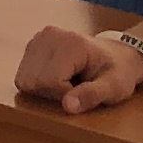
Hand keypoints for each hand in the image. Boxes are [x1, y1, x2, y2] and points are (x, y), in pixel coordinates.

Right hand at [16, 23, 142, 112]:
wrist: (118, 54)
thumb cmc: (118, 71)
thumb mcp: (115, 87)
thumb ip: (92, 95)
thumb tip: (67, 106)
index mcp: (72, 43)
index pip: (49, 81)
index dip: (63, 95)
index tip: (82, 92)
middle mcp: (50, 36)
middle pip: (33, 81)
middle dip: (52, 93)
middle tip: (74, 89)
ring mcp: (39, 38)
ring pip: (24, 80)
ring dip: (43, 89)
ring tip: (66, 84)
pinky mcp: (33, 44)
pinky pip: (24, 75)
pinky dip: (38, 83)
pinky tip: (57, 78)